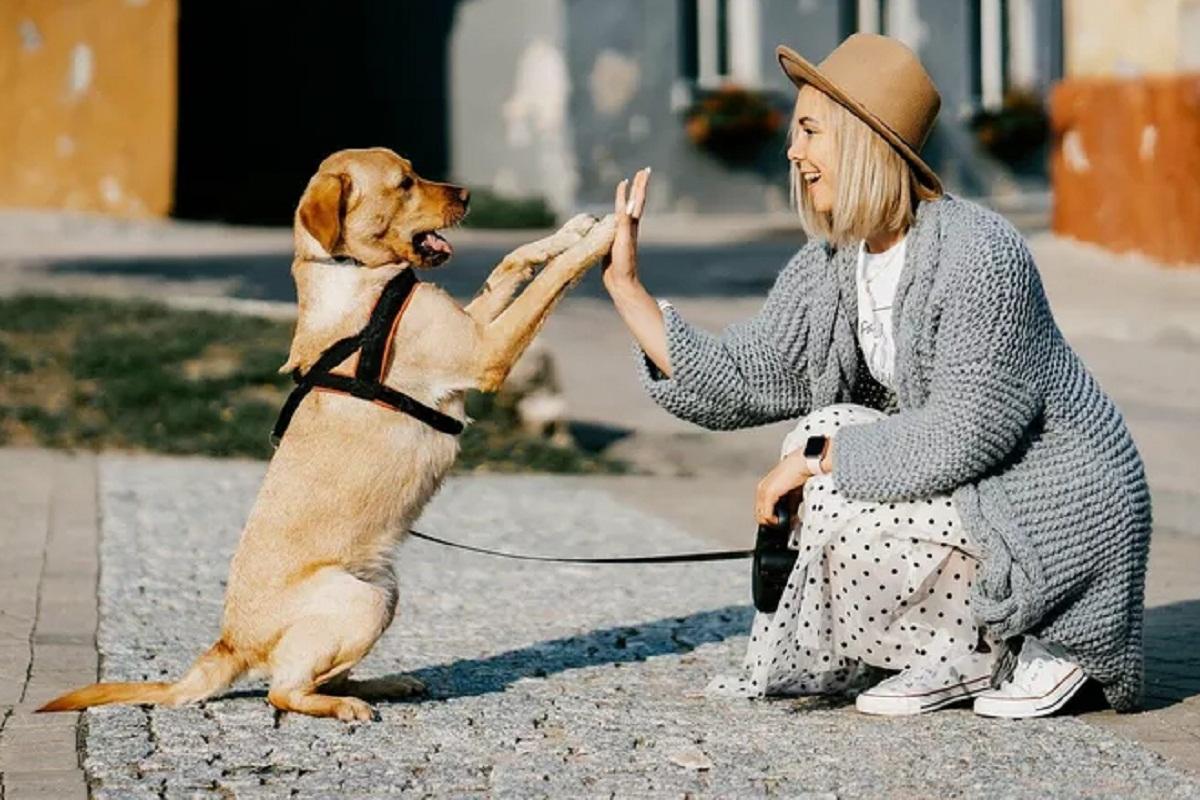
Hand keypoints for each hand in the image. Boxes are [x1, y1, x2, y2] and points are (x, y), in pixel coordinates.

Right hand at [602, 168, 650, 290]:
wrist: (621, 283)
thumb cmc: (623, 263)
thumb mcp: (623, 241)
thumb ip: (624, 224)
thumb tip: (628, 206)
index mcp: (631, 225)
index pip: (636, 201)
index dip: (638, 186)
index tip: (642, 171)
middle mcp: (628, 226)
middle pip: (635, 202)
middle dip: (638, 187)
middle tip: (642, 171)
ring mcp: (621, 233)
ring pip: (625, 210)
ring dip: (627, 198)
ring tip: (627, 187)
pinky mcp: (613, 241)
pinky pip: (613, 222)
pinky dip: (614, 213)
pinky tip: (611, 213)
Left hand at [755, 452, 812, 525]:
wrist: (802, 464)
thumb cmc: (799, 474)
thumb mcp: (793, 495)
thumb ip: (789, 507)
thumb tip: (789, 519)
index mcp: (765, 488)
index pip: (761, 510)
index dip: (772, 519)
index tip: (783, 523)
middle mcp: (762, 489)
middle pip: (760, 515)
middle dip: (774, 522)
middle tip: (787, 524)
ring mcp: (763, 491)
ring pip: (761, 516)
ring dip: (776, 522)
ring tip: (788, 521)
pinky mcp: (769, 494)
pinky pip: (767, 514)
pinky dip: (775, 520)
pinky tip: (785, 519)